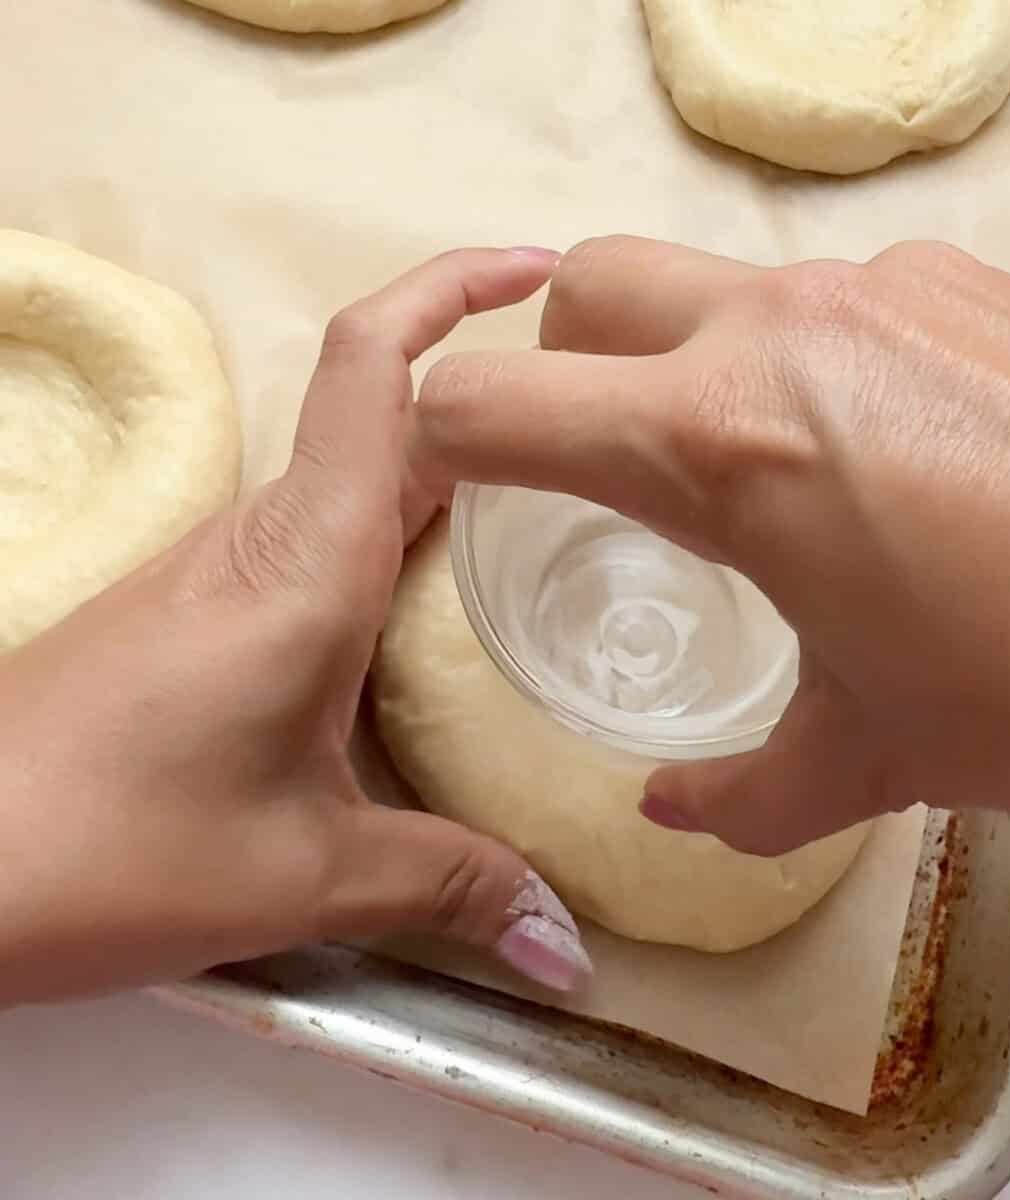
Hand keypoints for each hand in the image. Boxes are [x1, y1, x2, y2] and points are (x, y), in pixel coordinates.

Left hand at [0, 248, 590, 1007]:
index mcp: (310, 558)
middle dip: (489, 390)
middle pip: (385, 408)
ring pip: (356, 476)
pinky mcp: (200, 607)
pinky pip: (323, 536)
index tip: (545, 273)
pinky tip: (442, 612)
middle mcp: (268, 535)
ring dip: (447, 470)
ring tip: (554, 517)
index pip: (380, 366)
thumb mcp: (308, 872)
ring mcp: (224, 566)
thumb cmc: (118, 845)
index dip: (459, 290)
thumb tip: (565, 947)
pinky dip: (397, 535)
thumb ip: (451, 887)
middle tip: (602, 432)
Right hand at [410, 236, 1009, 853]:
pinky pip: (845, 298)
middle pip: (591, 288)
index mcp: (718, 444)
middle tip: (608, 462)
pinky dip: (819, 360)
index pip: (493, 402)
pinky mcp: (983, 279)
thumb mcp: (867, 758)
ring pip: (724, 284)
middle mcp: (785, 329)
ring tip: (773, 475)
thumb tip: (677, 808)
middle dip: (566, 366)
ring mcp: (891, 287)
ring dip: (703, 363)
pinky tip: (898, 454)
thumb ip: (738, 793)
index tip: (451, 479)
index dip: (440, 439)